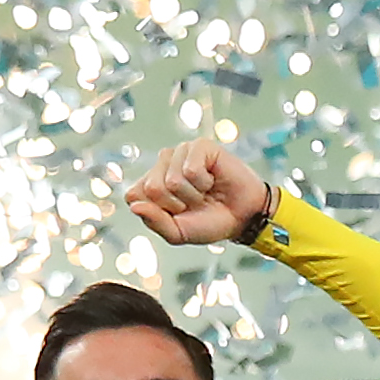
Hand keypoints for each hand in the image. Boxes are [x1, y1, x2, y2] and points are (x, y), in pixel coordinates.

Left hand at [126, 140, 269, 245]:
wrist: (245, 217)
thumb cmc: (212, 222)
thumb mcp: (179, 233)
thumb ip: (155, 222)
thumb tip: (135, 206)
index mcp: (150, 184)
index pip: (133, 195)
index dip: (157, 212)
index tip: (178, 214)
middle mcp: (161, 165)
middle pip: (152, 188)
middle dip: (177, 204)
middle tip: (196, 203)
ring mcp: (179, 153)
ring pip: (172, 180)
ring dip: (194, 195)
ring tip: (206, 192)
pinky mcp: (199, 146)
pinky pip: (190, 169)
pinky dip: (204, 182)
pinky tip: (213, 180)